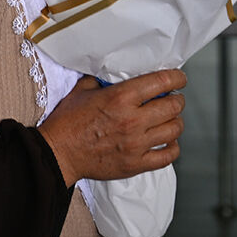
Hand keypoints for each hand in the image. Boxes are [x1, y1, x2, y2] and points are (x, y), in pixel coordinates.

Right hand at [37, 70, 185, 186]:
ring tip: (169, 120)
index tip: (179, 79)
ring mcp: (136, 144)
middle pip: (174, 106)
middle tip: (172, 99)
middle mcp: (132, 120)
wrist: (57, 153)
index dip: (177, 78)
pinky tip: (166, 141)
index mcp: (120, 98)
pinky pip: (168, 156)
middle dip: (177, 100)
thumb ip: (103, 79)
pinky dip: (172, 147)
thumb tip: (117, 73)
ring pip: (175, 130)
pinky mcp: (136, 164)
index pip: (162, 82)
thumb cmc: (66, 122)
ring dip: (175, 122)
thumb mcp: (82, 90)